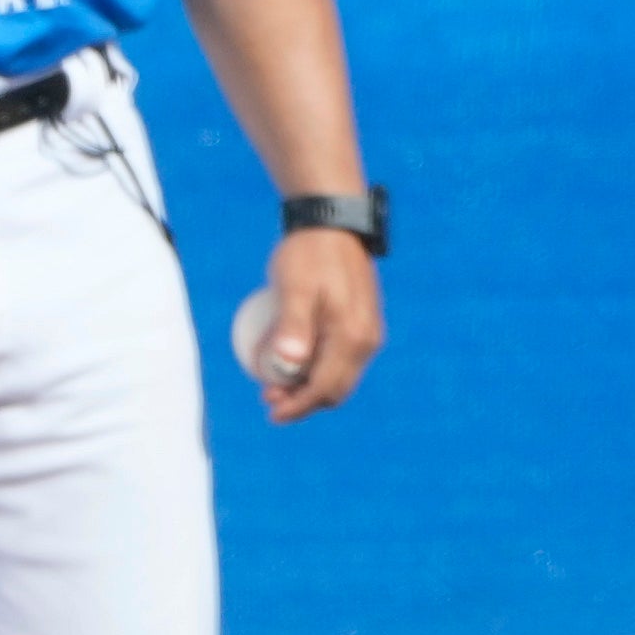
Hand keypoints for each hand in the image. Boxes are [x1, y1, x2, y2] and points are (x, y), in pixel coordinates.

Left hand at [250, 225, 383, 423]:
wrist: (332, 223)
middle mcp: (368, 340)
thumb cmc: (308, 254)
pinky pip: (340, 357)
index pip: (325, 387)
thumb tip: (287, 366)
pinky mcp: (362, 323)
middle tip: (267, 395)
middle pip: (335, 388)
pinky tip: (291, 358)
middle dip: (302, 401)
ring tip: (274, 381)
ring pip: (339, 375)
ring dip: (308, 386)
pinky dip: (317, 367)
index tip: (270, 411)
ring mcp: (368, 332)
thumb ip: (292, 326)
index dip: (297, 405)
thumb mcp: (294, 288)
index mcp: (353, 337)